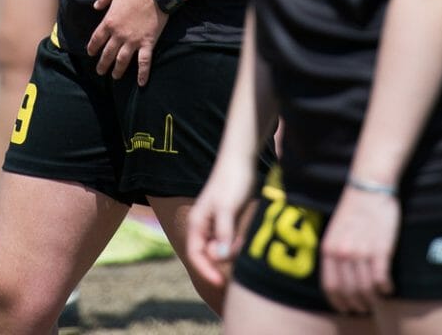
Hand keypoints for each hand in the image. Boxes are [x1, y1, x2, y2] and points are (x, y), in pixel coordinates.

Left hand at [86, 0, 165, 83]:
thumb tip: (95, 6)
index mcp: (109, 22)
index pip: (96, 39)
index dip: (92, 47)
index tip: (90, 53)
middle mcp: (119, 35)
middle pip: (107, 53)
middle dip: (102, 64)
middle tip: (99, 71)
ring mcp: (133, 41)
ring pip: (122, 60)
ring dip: (117, 70)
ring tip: (114, 77)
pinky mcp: (147, 43)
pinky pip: (144, 62)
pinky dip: (143, 73)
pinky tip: (141, 83)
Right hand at [186, 158, 256, 288]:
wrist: (241, 159)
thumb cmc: (233, 181)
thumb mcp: (228, 208)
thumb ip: (224, 233)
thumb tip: (221, 258)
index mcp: (197, 222)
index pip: (195, 255)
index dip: (206, 271)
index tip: (220, 282)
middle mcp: (203, 225)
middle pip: (207, 255)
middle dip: (220, 264)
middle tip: (236, 267)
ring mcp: (215, 224)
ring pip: (220, 249)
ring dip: (230, 253)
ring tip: (243, 245)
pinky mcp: (227, 221)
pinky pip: (229, 241)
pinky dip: (237, 245)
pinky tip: (246, 238)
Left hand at [319, 185, 398, 314]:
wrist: (369, 187)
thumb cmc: (354, 208)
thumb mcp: (335, 231)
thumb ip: (335, 252)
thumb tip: (340, 276)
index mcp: (328, 249)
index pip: (330, 286)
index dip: (338, 301)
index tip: (345, 308)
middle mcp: (341, 253)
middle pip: (348, 291)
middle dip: (356, 304)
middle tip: (364, 307)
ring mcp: (360, 252)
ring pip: (365, 289)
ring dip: (372, 299)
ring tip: (377, 299)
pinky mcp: (379, 250)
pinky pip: (381, 280)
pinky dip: (385, 288)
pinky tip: (388, 288)